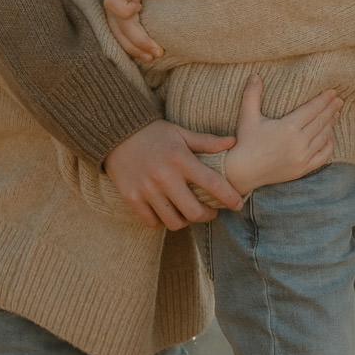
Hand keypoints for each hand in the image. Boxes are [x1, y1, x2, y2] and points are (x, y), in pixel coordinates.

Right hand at [104, 0, 167, 62]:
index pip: (114, 4)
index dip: (125, 10)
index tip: (141, 8)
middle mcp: (113, 8)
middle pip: (121, 27)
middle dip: (139, 41)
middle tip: (158, 50)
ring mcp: (115, 22)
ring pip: (121, 39)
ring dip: (137, 50)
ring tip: (153, 57)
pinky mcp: (121, 31)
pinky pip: (124, 44)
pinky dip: (136, 52)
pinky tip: (148, 57)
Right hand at [104, 120, 240, 229]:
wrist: (116, 132)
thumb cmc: (154, 133)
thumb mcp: (181, 133)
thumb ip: (207, 141)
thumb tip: (234, 142)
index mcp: (180, 159)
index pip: (213, 184)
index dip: (230, 198)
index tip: (238, 204)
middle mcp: (164, 177)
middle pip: (194, 212)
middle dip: (208, 215)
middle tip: (211, 211)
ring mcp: (146, 189)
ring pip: (174, 222)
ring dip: (186, 220)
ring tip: (189, 212)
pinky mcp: (131, 197)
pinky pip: (152, 222)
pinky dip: (163, 221)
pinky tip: (168, 212)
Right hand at [218, 77, 341, 198]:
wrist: (242, 172)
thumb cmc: (245, 142)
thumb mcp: (247, 117)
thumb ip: (252, 95)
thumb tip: (255, 75)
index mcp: (288, 127)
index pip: (312, 109)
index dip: (324, 99)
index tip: (332, 92)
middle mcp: (298, 142)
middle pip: (320, 121)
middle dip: (331, 109)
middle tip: (339, 99)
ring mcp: (302, 157)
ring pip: (323, 137)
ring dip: (331, 124)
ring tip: (335, 114)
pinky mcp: (302, 169)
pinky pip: (323, 156)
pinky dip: (329, 145)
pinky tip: (330, 136)